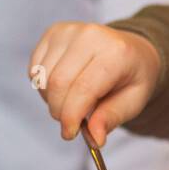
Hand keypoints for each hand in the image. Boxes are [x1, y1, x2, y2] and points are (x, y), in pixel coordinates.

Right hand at [28, 21, 160, 145]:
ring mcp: (69, 30)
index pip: (83, 89)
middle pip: (58, 83)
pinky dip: (43, 86)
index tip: (70, 134)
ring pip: (43, 77)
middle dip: (59, 111)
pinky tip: (63, 87)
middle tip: (70, 122)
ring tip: (71, 101)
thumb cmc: (131, 77)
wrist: (130, 50)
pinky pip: (35, 68)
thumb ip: (111, 118)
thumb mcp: (133, 102)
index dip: (71, 116)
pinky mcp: (53, 32)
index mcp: (116, 52)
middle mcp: (90, 35)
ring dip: (51, 100)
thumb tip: (95, 139)